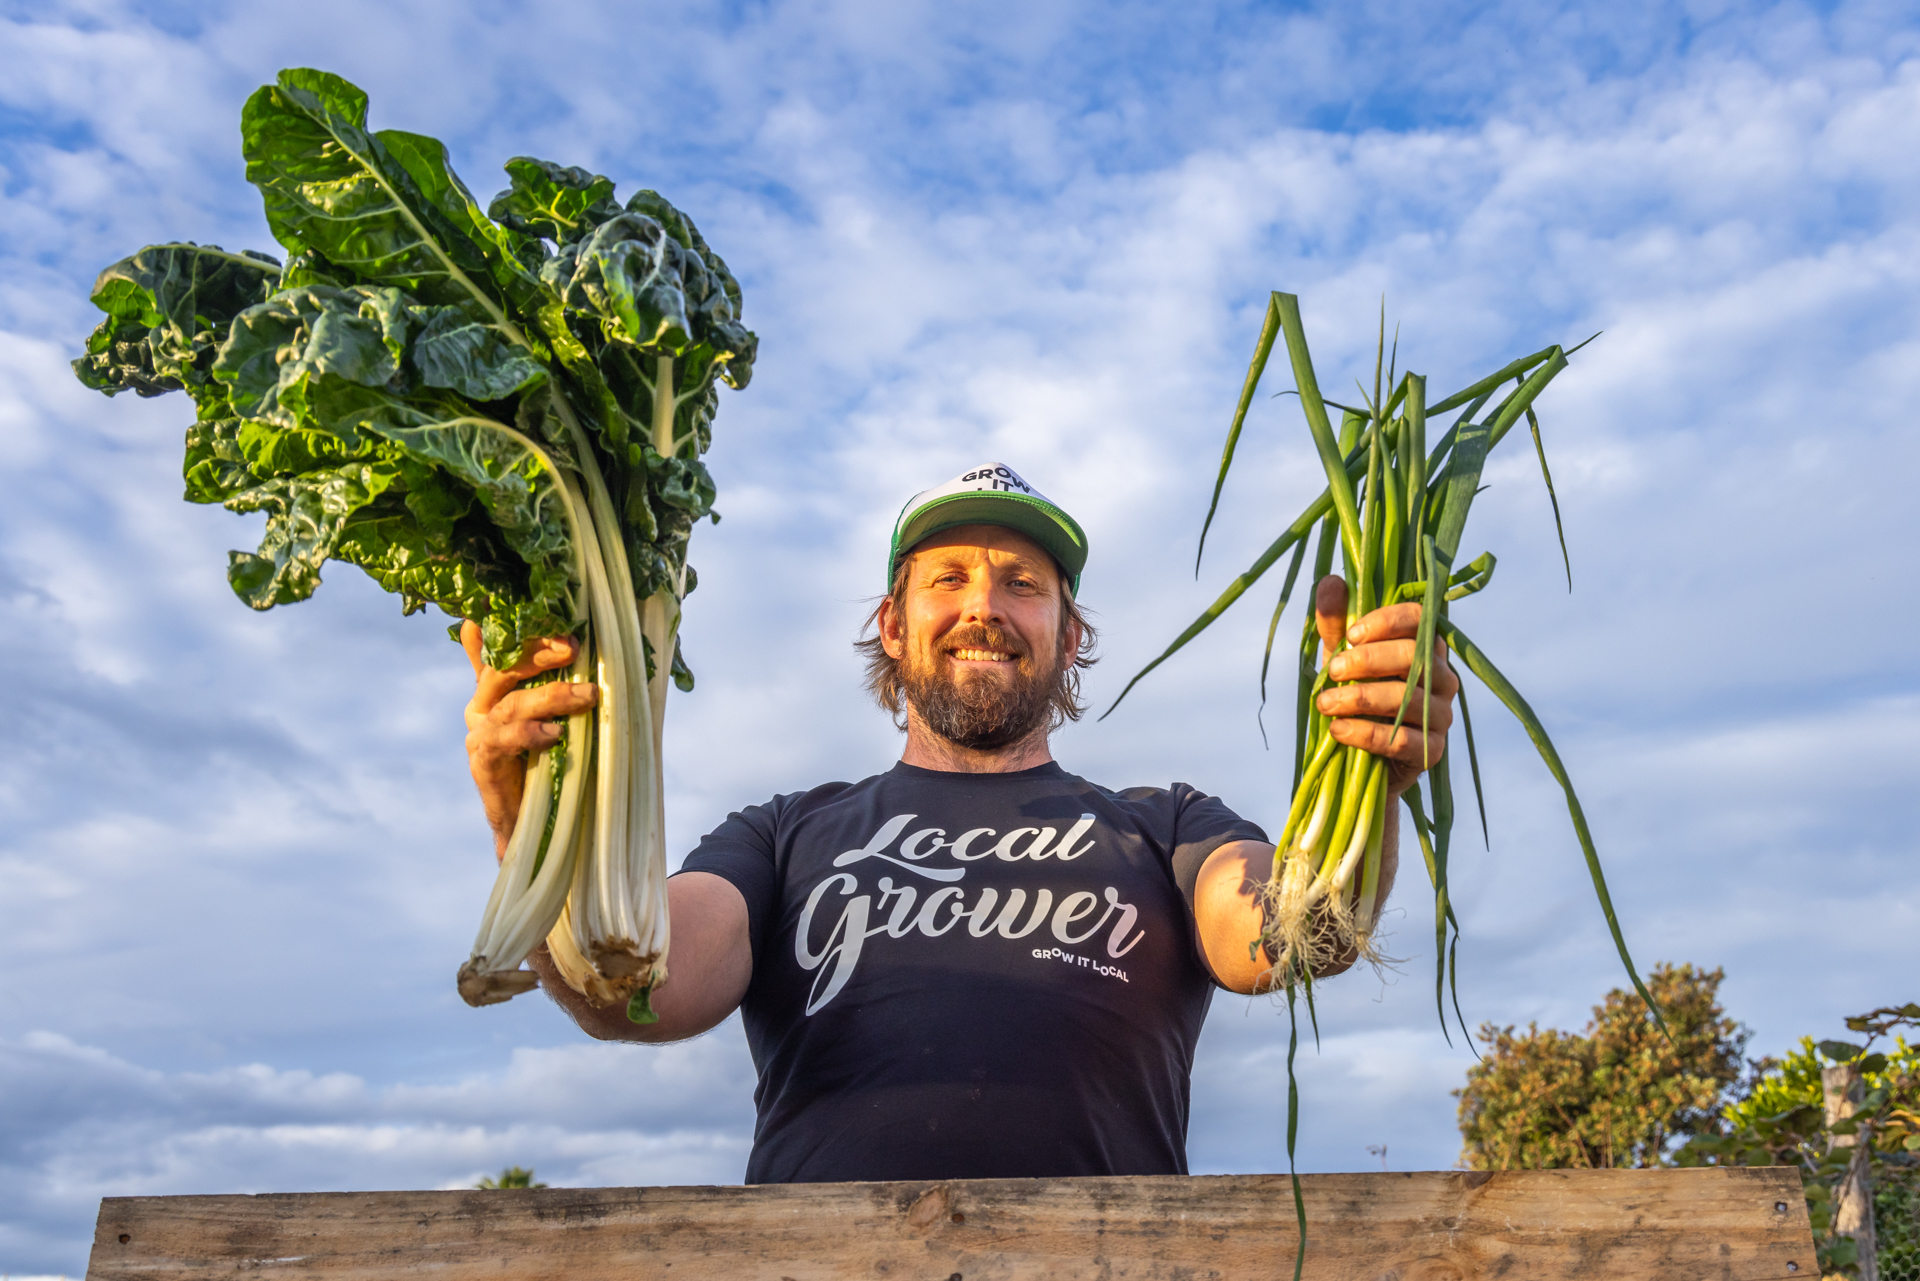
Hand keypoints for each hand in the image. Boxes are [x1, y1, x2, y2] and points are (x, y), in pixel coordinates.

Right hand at [461, 622, 597, 858]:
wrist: (531, 819)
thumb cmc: (549, 758)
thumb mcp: (558, 713)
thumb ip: (564, 682)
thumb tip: (592, 646)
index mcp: (497, 685)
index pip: (501, 646)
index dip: (518, 629)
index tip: (541, 613)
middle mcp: (483, 703)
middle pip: (503, 667)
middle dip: (538, 654)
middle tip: (573, 647)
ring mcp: (479, 731)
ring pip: (511, 702)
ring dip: (552, 696)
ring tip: (588, 695)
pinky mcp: (482, 760)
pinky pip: (503, 739)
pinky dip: (530, 733)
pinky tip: (555, 734)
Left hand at [1311, 576, 1458, 796]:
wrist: (1358, 760)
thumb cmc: (1355, 697)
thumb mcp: (1341, 658)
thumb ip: (1336, 623)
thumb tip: (1330, 581)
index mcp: (1426, 647)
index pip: (1421, 618)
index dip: (1387, 621)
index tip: (1351, 634)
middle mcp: (1443, 678)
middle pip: (1415, 656)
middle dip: (1368, 660)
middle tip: (1333, 670)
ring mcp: (1442, 716)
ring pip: (1406, 699)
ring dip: (1359, 698)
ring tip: (1324, 703)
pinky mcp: (1432, 751)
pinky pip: (1402, 740)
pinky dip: (1365, 733)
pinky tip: (1338, 730)